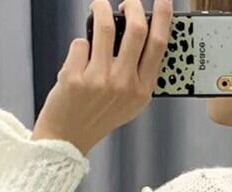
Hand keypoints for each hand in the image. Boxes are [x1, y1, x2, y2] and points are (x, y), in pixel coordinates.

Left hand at [31, 0, 172, 153]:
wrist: (68, 138)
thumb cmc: (98, 116)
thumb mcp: (129, 103)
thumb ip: (139, 75)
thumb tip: (144, 32)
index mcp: (141, 91)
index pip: (158, 46)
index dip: (162, 17)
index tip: (163, 0)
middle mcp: (123, 85)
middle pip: (136, 29)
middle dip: (133, 5)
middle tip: (128, 1)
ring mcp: (99, 81)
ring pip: (104, 26)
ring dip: (101, 8)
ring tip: (98, 6)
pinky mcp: (75, 77)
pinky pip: (80, 44)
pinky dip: (80, 46)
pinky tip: (79, 60)